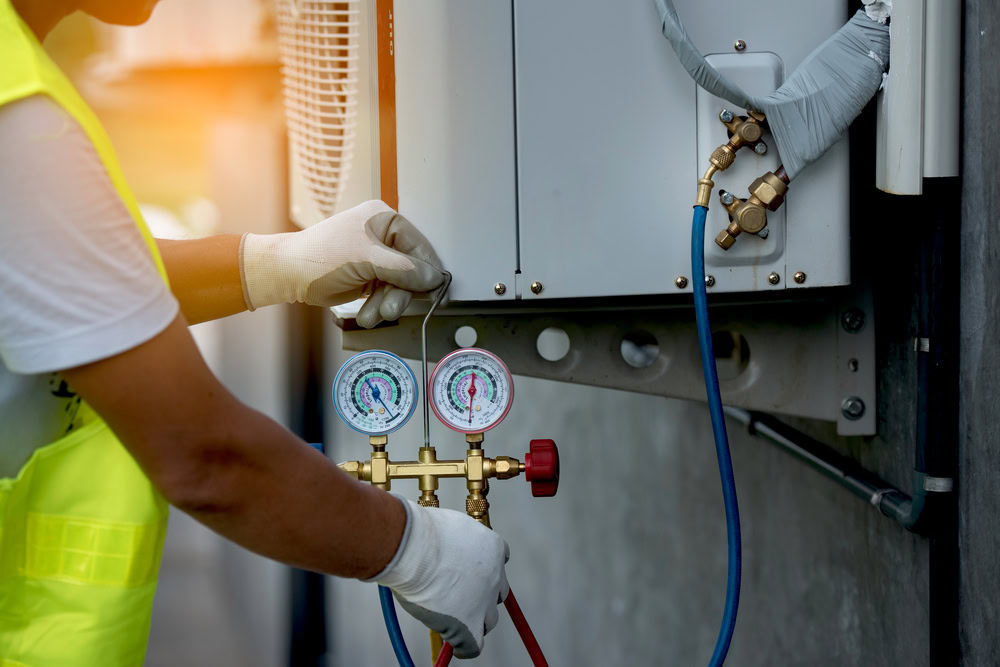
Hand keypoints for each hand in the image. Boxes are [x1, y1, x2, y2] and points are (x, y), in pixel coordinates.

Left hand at [238, 200, 444, 326]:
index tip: (435, 291)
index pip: (418, 246)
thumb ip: (402, 268)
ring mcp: (376, 259)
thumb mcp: (365, 258)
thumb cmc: (317, 256)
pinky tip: (367, 314)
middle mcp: (382, 238)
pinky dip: (378, 308)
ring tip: (373, 314)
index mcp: (383, 219)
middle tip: (391, 308)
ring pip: (398, 287)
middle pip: (410, 270)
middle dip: (399, 293)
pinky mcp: (369, 278)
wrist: (288, 274)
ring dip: (387, 304)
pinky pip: (386, 295)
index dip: (427, 270)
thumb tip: (432, 277)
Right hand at [371, 498, 508, 658]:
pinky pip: (473, 646)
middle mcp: (495, 574)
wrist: (413, 550)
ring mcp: (484, 600)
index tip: (472, 575)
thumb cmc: (423, 535)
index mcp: (493, 548)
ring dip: (475, 619)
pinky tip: (455, 645)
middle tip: (463, 597)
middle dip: (482, 596)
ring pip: (488, 619)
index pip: (498, 564)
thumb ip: (458, 542)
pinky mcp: (469, 624)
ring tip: (457, 619)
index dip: (483, 572)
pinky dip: (465, 647)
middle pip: (497, 593)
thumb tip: (448, 549)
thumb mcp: (451, 528)